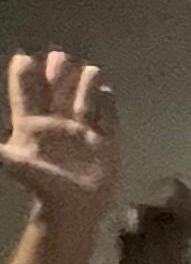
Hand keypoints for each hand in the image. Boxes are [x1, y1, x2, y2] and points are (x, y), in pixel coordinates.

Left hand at [0, 51, 118, 231]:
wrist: (74, 208)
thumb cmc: (43, 185)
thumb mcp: (14, 163)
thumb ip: (0, 151)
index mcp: (32, 127)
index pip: (27, 96)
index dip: (24, 78)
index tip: (24, 57)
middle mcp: (57, 125)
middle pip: (55, 93)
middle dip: (56, 74)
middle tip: (57, 54)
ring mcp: (82, 133)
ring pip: (82, 101)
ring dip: (83, 85)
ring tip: (87, 68)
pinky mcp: (104, 143)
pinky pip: (108, 118)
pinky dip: (107, 103)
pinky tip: (106, 89)